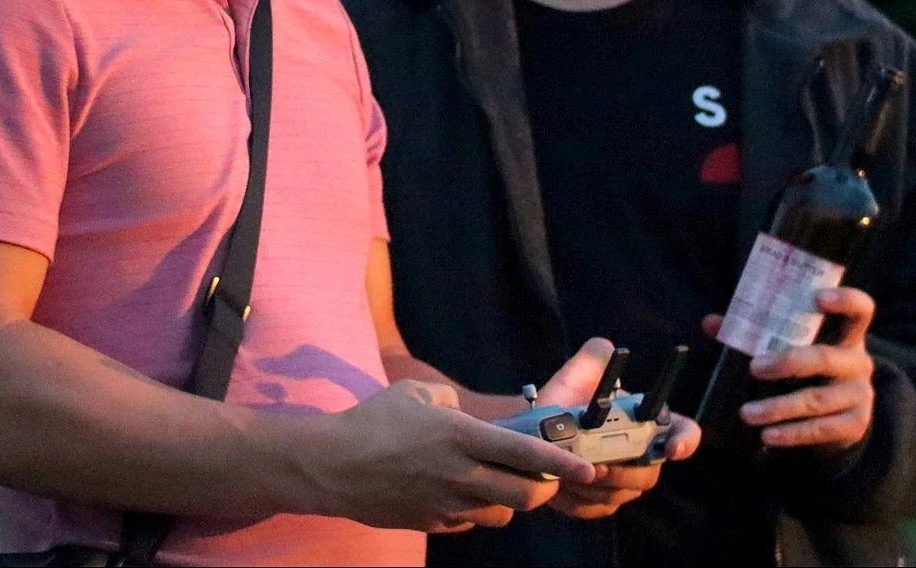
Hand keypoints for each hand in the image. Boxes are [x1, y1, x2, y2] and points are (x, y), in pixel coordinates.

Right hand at [313, 378, 596, 532]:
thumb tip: (464, 412)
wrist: (330, 466)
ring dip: (507, 503)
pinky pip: (467, 523)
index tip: (586, 469)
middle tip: (542, 477)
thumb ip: (449, 401)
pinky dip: (473, 512)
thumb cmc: (371, 421)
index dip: (562, 463)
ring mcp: (445, 503)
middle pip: (525, 497)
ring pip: (500, 515)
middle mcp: (459, 473)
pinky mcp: (430, 523)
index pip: (526, 453)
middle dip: (542, 489)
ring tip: (495, 483)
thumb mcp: (415, 394)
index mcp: (461, 436)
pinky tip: (458, 493)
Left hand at [530, 338, 702, 519]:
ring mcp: (623, 482)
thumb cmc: (561, 399)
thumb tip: (608, 348)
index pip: (684, 432)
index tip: (672, 448)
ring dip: (593, 486)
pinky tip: (558, 486)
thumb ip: (594, 357)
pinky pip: (597, 508)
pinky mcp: (600, 502)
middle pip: (649, 475)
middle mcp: (642, 455)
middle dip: (624, 474)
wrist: (531, 431)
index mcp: (646, 421)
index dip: (685, 441)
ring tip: (566, 473)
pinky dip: (577, 500)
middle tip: (597, 466)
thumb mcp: (575, 374)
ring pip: (621, 495)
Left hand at [700, 286, 876, 448]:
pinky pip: (821, 430)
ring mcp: (860, 395)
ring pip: (817, 400)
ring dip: (779, 407)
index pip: (860, 309)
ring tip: (747, 414)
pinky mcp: (856, 425)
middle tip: (754, 368)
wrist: (838, 421)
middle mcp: (858, 362)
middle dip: (788, 362)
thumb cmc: (809, 373)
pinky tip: (767, 435)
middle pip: (826, 357)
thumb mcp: (792, 350)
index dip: (845, 300)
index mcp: (846, 335)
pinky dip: (792, 434)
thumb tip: (711, 322)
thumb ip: (755, 334)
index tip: (818, 297)